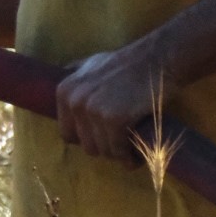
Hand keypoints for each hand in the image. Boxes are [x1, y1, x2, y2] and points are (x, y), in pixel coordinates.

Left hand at [54, 42, 168, 162]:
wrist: (154, 59)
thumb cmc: (125, 63)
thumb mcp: (90, 63)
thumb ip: (74, 73)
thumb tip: (61, 78)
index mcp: (64, 92)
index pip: (67, 133)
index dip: (87, 138)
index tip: (103, 137)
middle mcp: (74, 102)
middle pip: (86, 145)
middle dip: (104, 147)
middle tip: (121, 143)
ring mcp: (93, 111)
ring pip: (103, 150)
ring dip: (118, 153)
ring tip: (131, 146)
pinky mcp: (114, 119)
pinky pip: (119, 150)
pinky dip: (129, 157)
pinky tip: (137, 154)